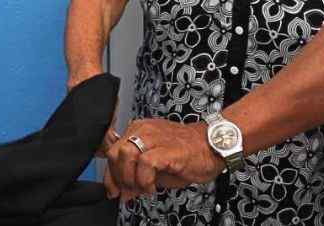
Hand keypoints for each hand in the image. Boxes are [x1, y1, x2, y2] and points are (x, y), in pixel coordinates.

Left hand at [106, 119, 221, 199]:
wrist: (213, 146)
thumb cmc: (188, 154)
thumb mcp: (157, 167)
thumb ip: (137, 176)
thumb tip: (124, 192)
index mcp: (138, 130)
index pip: (112, 151)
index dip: (110, 175)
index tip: (113, 190)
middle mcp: (143, 130)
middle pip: (115, 153)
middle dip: (118, 178)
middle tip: (129, 192)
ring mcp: (154, 137)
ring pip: (126, 155)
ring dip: (130, 178)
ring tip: (142, 188)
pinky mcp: (167, 149)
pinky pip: (145, 163)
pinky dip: (144, 179)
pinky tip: (152, 187)